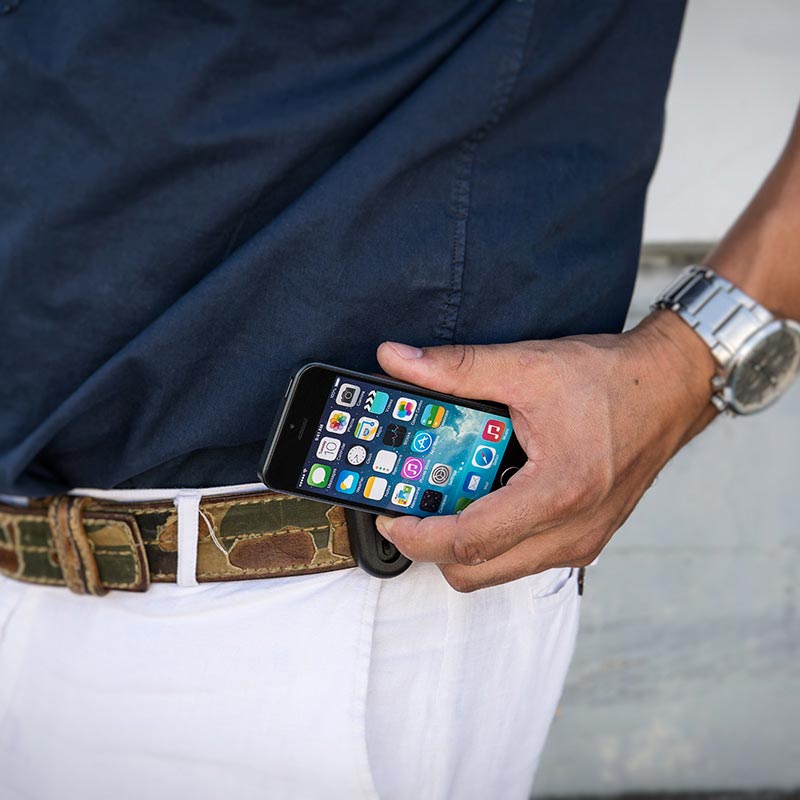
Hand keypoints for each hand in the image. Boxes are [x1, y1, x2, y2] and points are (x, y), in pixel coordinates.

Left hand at [374, 311, 717, 591]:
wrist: (670, 388)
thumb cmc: (611, 380)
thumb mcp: (526, 365)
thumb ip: (456, 368)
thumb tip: (397, 360)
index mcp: (557, 492)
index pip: (469, 542)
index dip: (418, 536)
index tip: (390, 517)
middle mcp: (573, 530)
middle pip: (477, 572)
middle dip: (434, 548)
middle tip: (414, 510)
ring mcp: (583, 541)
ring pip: (500, 570)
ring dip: (466, 544)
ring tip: (452, 497)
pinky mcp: (588, 538)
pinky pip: (526, 558)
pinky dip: (498, 539)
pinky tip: (493, 495)